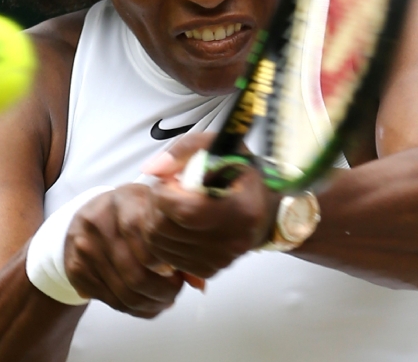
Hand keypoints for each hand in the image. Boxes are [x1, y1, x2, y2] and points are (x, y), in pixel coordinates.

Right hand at [63, 185, 184, 317]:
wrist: (86, 218)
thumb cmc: (129, 214)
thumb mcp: (153, 213)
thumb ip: (178, 241)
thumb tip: (199, 282)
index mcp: (125, 200)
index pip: (147, 239)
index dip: (166, 263)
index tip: (177, 271)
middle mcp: (99, 221)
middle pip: (136, 274)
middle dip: (163, 291)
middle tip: (175, 290)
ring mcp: (84, 246)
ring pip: (124, 293)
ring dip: (151, 303)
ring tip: (164, 299)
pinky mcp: (76, 268)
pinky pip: (111, 301)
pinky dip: (134, 309)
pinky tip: (145, 301)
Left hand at [140, 133, 280, 279]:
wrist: (264, 209)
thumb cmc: (240, 174)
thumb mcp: (219, 147)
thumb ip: (184, 150)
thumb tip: (153, 169)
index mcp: (241, 209)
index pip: (185, 211)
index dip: (164, 194)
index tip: (166, 181)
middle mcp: (233, 240)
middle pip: (167, 230)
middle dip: (153, 207)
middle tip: (162, 192)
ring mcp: (221, 259)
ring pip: (161, 246)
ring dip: (154, 222)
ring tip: (167, 206)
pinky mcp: (209, 269)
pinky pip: (169, 258)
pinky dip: (163, 240)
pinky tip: (174, 223)